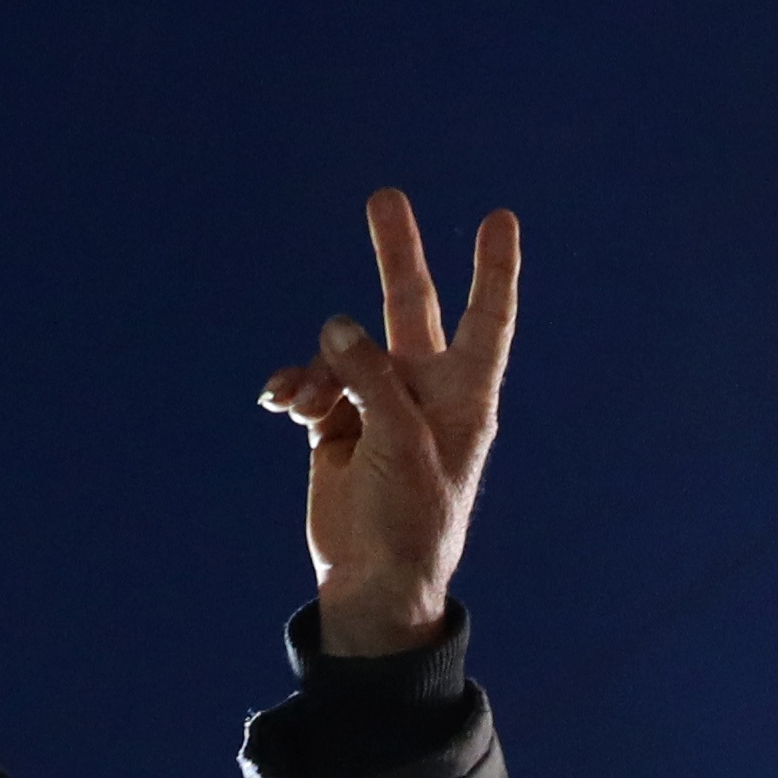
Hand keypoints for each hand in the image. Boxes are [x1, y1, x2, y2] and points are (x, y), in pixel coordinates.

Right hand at [257, 190, 521, 656]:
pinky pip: (312, 386)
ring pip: (342, 353)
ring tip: (301, 402)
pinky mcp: (337, 427)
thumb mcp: (400, 441)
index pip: (485, 319)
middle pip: (408, 305)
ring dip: (317, 368)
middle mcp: (422, 390)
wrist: (372, 580)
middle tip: (383, 196)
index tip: (499, 218)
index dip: (492, 270)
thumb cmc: (410, 518)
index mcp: (463, 393)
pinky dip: (295, 388)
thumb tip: (333, 328)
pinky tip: (278, 401)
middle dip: (395, 253)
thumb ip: (371, 376)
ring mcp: (377, 405)